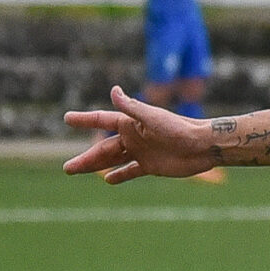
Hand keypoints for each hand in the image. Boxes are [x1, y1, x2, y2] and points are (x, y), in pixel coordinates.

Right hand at [64, 86, 216, 183]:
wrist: (202, 147)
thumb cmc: (179, 129)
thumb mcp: (152, 118)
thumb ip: (132, 107)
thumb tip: (113, 91)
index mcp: (131, 123)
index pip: (102, 120)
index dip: (84, 120)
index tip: (67, 119)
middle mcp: (133, 137)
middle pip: (104, 148)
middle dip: (86, 158)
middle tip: (67, 168)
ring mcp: (141, 152)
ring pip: (113, 160)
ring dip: (96, 166)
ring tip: (77, 172)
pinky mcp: (151, 166)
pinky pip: (130, 171)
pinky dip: (120, 175)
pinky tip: (108, 179)